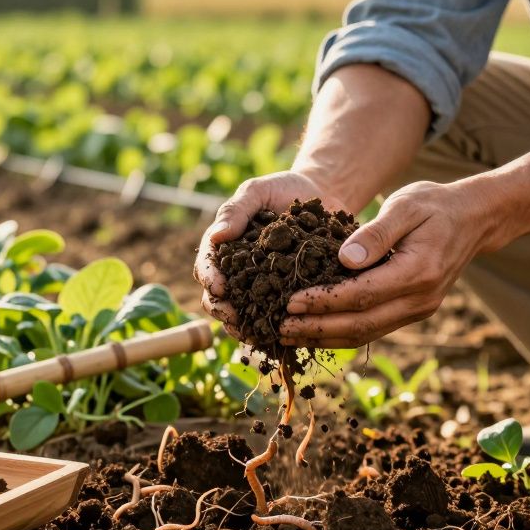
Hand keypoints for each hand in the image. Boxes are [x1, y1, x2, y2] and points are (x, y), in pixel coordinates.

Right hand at [193, 171, 347, 336]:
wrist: (322, 196)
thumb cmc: (284, 190)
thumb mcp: (258, 191)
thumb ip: (235, 210)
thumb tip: (216, 237)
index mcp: (224, 247)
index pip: (207, 267)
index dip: (210, 279)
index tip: (220, 287)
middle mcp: (237, 272)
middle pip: (218, 298)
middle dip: (222, 311)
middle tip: (234, 318)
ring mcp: (259, 287)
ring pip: (243, 315)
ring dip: (244, 328)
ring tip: (254, 335)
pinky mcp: (284, 296)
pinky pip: (273, 318)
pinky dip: (273, 331)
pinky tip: (281, 338)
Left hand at [279, 179, 507, 348]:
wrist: (473, 219)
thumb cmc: (434, 204)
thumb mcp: (406, 205)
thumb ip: (377, 233)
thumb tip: (345, 259)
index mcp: (418, 272)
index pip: (362, 295)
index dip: (323, 302)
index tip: (290, 301)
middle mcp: (420, 299)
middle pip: (361, 324)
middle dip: (317, 328)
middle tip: (280, 326)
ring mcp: (419, 309)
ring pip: (366, 333)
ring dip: (326, 337)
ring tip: (290, 335)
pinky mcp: (413, 311)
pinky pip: (373, 328)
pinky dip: (342, 333)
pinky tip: (315, 331)